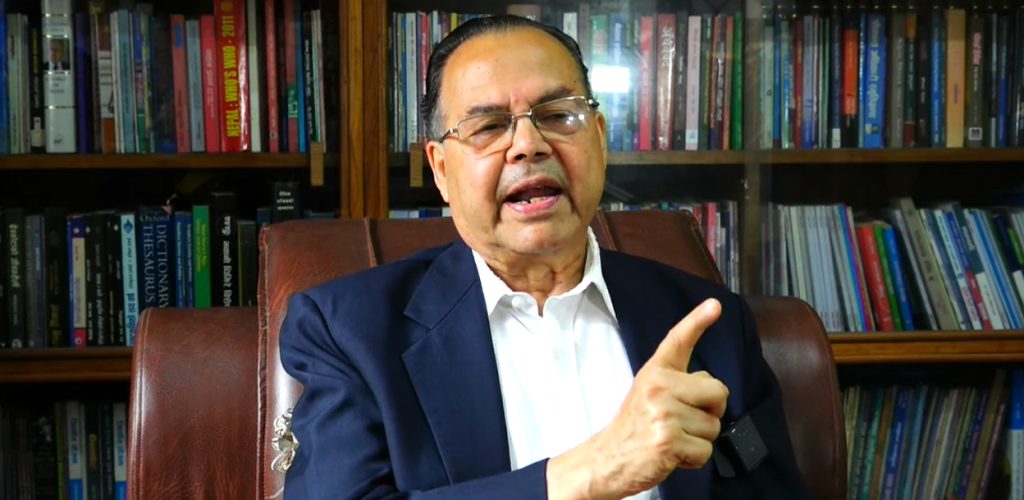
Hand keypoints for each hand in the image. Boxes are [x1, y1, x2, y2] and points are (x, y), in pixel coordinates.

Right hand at [547, 298, 729, 498]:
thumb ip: (679, 384)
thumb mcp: (649, 394)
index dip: (698, 320)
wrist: (608, 459)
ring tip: (674, 438)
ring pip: (714, 426)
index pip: (679, 340)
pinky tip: (674, 453)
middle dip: (711, 412)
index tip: (715, 305)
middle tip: (684, 420)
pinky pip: (706, 450)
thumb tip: (711, 388)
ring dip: (699, 439)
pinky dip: (694, 458)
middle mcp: (659, 387)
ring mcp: (663, 413)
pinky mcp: (668, 440)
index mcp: (655, 372)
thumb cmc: (634, 428)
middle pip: (719, 392)